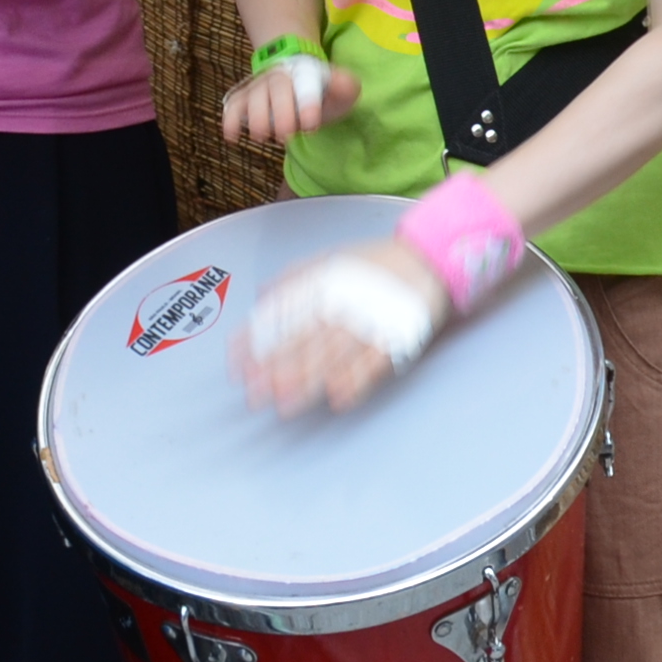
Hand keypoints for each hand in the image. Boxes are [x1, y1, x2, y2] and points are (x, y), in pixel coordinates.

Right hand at [220, 55, 360, 146]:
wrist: (294, 73)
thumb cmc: (318, 88)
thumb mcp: (340, 88)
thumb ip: (345, 86)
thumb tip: (342, 84)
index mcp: (305, 72)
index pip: (305, 82)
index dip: (307, 104)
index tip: (310, 124)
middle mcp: (279, 76)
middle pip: (276, 88)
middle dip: (280, 113)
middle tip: (286, 134)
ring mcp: (259, 86)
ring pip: (253, 97)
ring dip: (256, 118)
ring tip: (263, 136)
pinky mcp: (244, 99)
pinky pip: (233, 105)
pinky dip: (230, 120)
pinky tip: (233, 137)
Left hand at [233, 239, 448, 415]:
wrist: (426, 258)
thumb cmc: (373, 264)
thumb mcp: (329, 260)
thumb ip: (294, 277)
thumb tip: (261, 294)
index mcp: (323, 287)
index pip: (282, 317)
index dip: (257, 342)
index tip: (236, 364)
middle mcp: (342, 305)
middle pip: (304, 342)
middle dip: (276, 369)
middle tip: (254, 393)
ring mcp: (369, 323)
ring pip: (334, 356)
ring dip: (309, 381)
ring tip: (285, 403)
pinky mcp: (396, 338)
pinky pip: (374, 363)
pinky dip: (357, 381)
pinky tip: (338, 398)